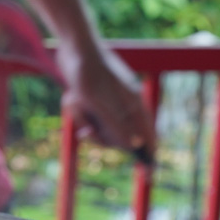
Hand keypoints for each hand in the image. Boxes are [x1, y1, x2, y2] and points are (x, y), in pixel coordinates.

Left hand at [55, 38, 156, 162]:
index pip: (147, 134)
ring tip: (74, 102)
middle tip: (86, 131)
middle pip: (116, 137)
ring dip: (81, 118)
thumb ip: (116, 123)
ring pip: (96, 127)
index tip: (149, 172)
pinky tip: (70, 97)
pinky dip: (75, 111)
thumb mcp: (99, 102)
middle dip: (97, 135)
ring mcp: (108, 102)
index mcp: (133, 104)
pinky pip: (84, 116)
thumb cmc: (88, 72)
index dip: (148, 152)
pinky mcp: (92, 99)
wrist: (72, 47)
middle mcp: (124, 104)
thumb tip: (134, 145)